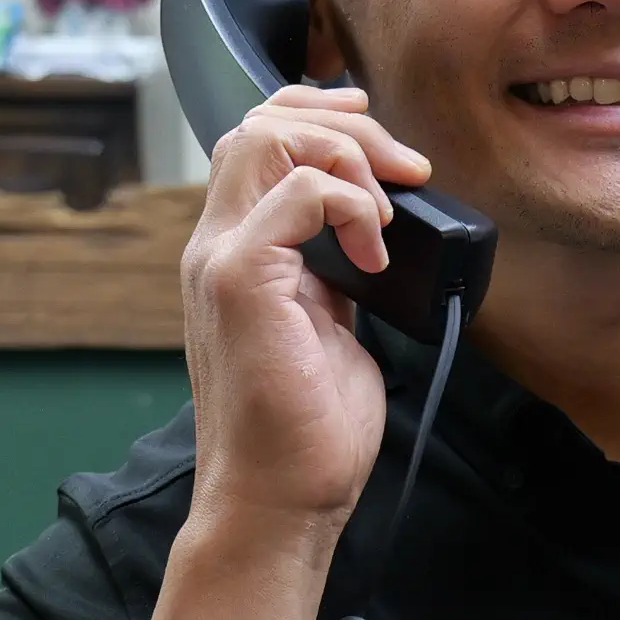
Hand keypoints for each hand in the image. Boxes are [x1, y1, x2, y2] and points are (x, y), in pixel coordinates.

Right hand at [180, 84, 431, 535]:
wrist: (281, 501)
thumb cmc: (308, 430)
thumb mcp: (329, 325)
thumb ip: (333, 270)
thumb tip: (376, 234)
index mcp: (234, 253)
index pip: (255, 139)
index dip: (319, 118)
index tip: (383, 146)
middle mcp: (215, 247)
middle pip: (259, 121)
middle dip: (344, 124)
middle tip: (404, 169)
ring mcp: (222, 260)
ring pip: (268, 138)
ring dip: (348, 156)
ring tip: (389, 211)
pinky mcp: (243, 281)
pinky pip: (299, 191)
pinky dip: (353, 204)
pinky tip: (376, 252)